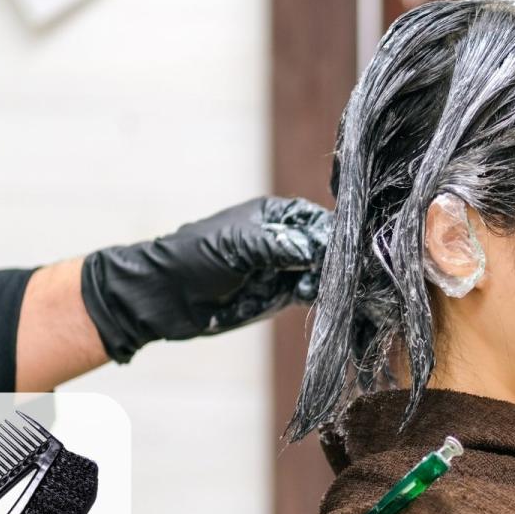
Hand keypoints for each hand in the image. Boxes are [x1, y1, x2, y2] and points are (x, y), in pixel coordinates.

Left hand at [81, 196, 333, 362]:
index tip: (347, 248)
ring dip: (330, 280)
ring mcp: (282, 269)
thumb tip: (319, 249)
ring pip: (321, 272)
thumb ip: (280, 246)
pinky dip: (319, 296)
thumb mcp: (238, 246)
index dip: (333, 232)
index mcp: (273, 215)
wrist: (167, 297)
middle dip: (336, 258)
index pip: (315, 219)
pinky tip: (318, 298)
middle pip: (323, 246)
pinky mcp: (279, 295)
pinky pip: (309, 293)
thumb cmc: (195, 258)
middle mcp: (282, 239)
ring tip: (330, 288)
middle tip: (347, 273)